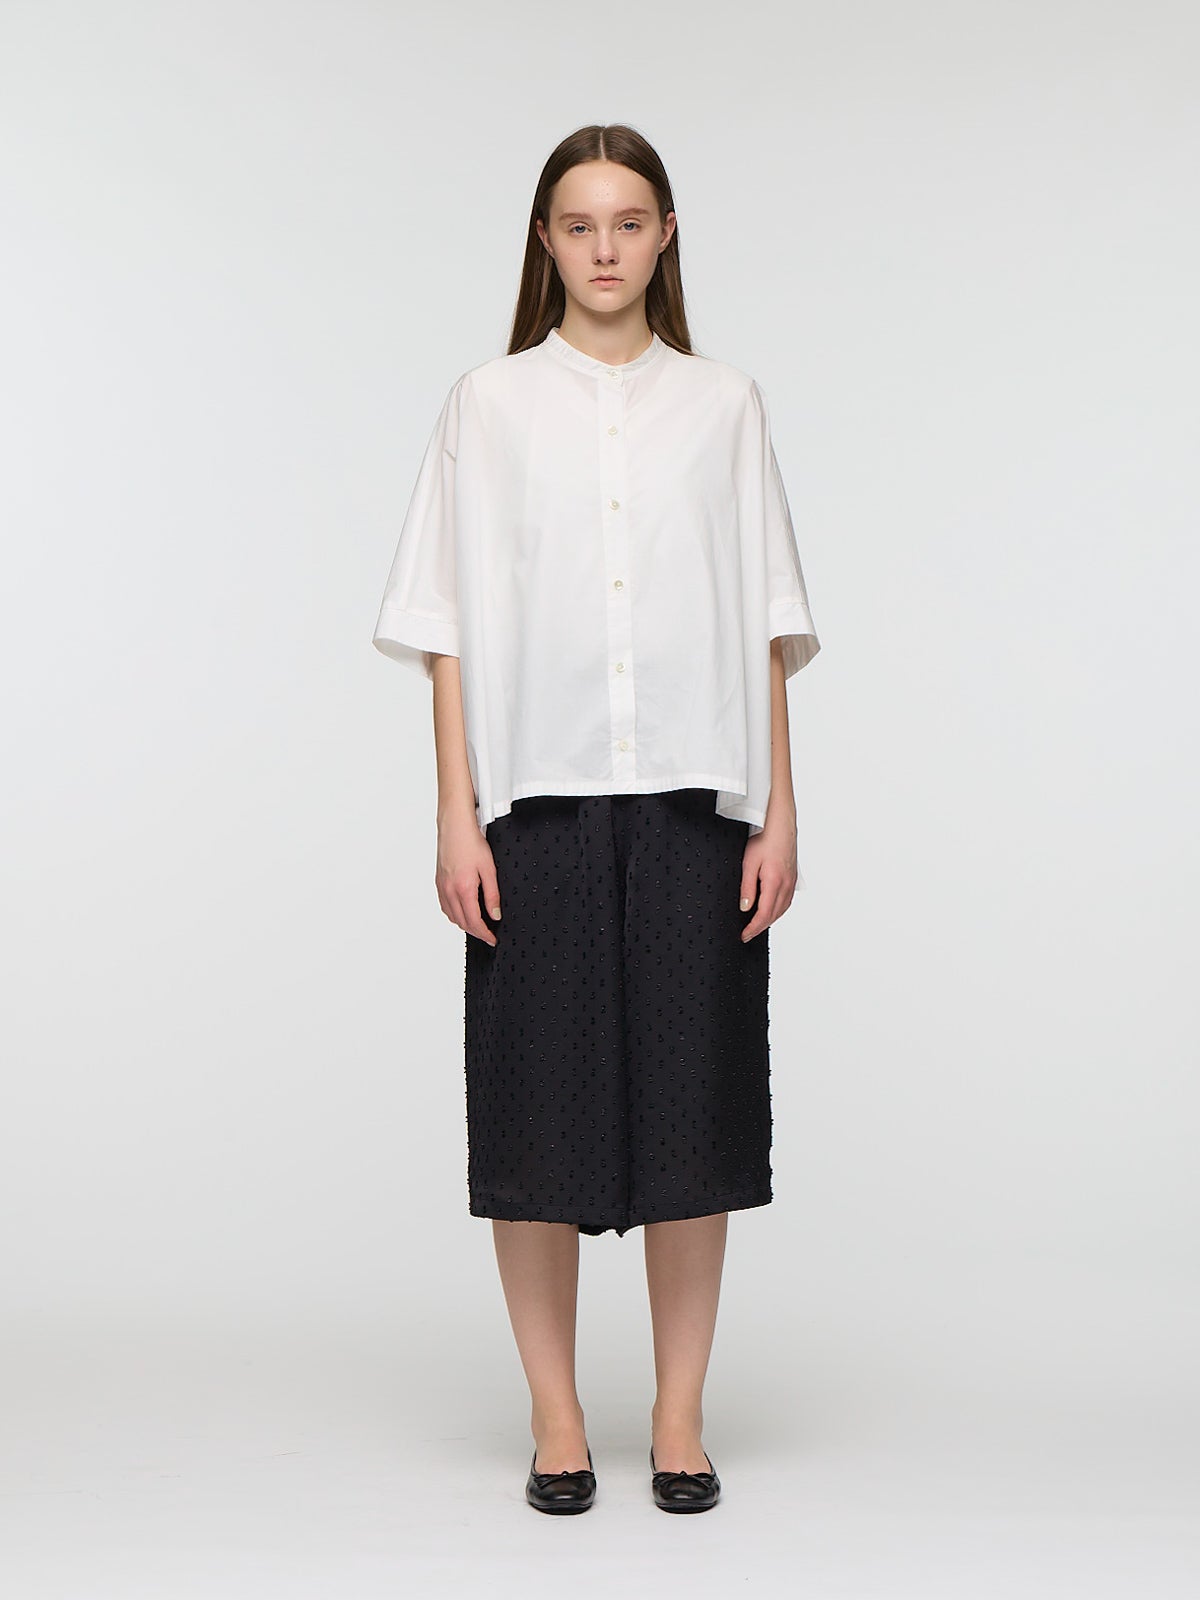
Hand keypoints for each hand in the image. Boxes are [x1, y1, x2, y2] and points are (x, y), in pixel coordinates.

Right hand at [436, 810, 501, 945]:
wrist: (454, 826)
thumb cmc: (471, 842)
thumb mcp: (489, 869)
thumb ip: (492, 895)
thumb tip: (495, 915)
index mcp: (463, 889)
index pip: (474, 922)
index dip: (484, 934)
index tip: (492, 939)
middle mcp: (449, 891)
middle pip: (462, 922)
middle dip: (476, 932)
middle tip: (488, 934)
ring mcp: (442, 887)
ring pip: (451, 916)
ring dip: (464, 924)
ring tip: (478, 925)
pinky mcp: (438, 882)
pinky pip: (445, 906)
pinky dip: (454, 914)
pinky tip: (462, 911)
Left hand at [739, 811, 798, 941]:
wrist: (781, 822)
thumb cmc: (765, 838)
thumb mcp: (749, 862)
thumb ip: (747, 887)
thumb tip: (745, 908)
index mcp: (774, 882)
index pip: (764, 914)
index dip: (753, 928)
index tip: (744, 936)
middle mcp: (786, 885)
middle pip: (774, 915)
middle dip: (760, 927)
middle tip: (747, 935)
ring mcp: (791, 882)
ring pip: (782, 909)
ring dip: (769, 920)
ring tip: (757, 926)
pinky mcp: (793, 877)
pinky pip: (786, 900)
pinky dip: (778, 910)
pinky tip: (771, 910)